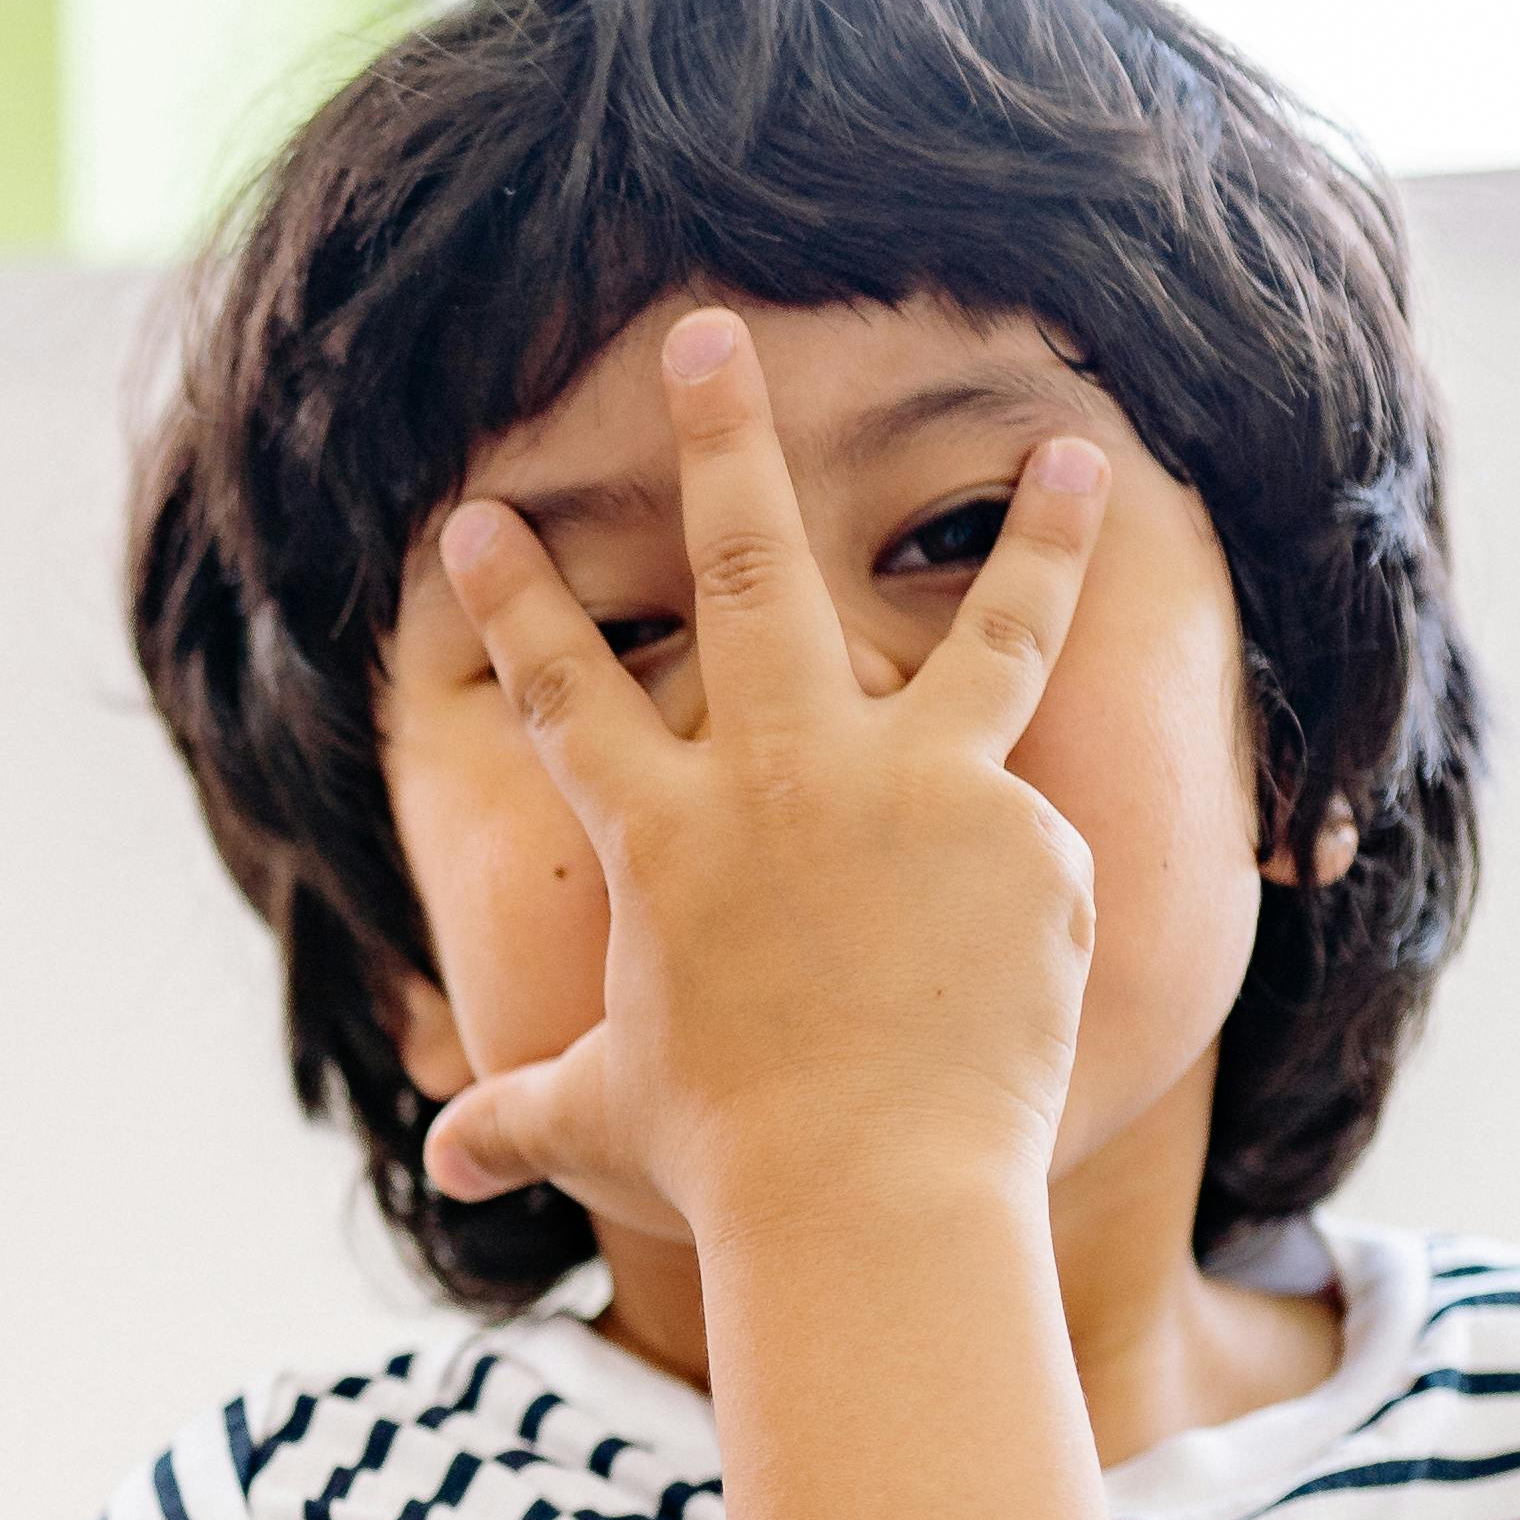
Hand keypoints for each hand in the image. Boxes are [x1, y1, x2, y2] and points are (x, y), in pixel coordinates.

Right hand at [419, 311, 1108, 1248]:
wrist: (866, 1188)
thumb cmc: (724, 1157)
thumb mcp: (608, 1118)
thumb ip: (530, 1117)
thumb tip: (448, 1168)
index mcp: (666, 832)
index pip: (567, 691)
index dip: (514, 599)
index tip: (475, 514)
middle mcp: (784, 775)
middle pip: (747, 568)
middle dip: (721, 438)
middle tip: (708, 331)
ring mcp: (914, 788)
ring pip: (987, 623)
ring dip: (1031, 528)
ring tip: (1071, 447)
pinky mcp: (1019, 829)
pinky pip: (1032, 831)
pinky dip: (1031, 867)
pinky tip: (1022, 944)